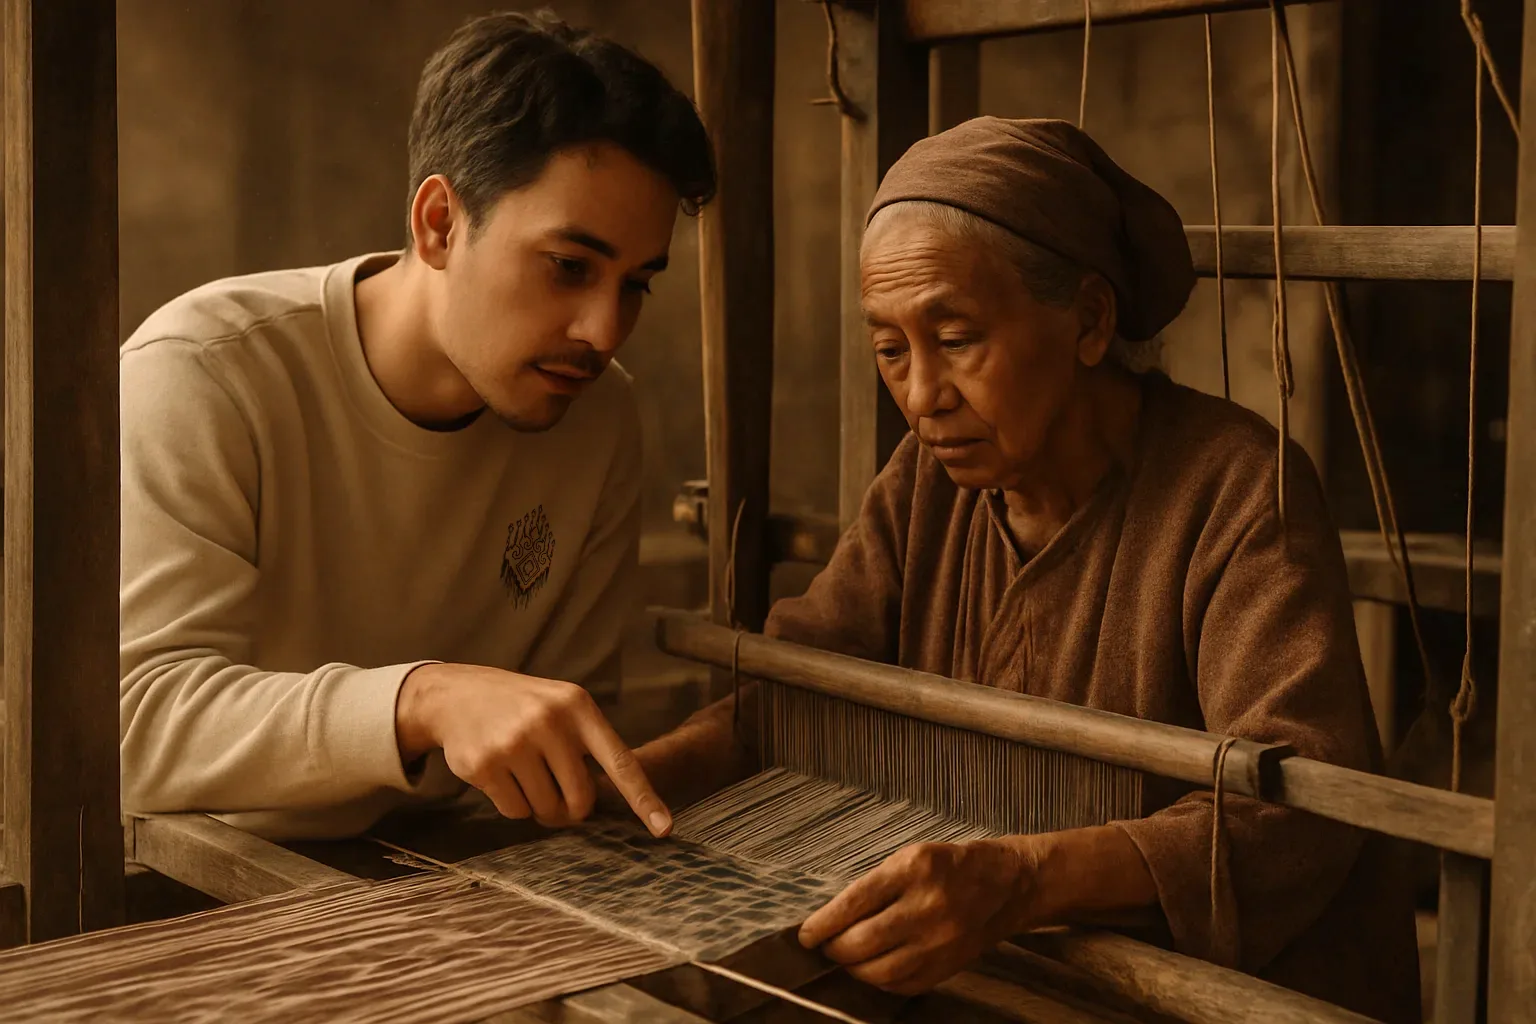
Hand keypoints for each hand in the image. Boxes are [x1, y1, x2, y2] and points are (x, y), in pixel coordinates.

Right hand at [395, 663, 671, 836]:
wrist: (455, 695)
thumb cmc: (521, 707)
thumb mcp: (560, 706)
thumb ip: (585, 746)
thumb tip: (597, 808)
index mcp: (578, 707)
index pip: (620, 762)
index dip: (644, 799)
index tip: (665, 829)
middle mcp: (549, 722)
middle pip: (580, 800)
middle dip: (571, 808)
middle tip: (557, 793)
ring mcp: (515, 743)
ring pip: (545, 810)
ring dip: (540, 807)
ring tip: (525, 774)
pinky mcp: (484, 765)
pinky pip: (515, 811)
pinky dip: (513, 805)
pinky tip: (501, 775)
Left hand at [797, 839, 1037, 994]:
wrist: (1004, 886)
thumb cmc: (947, 866)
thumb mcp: (908, 857)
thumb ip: (873, 887)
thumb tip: (830, 921)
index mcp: (913, 870)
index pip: (855, 902)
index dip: (823, 923)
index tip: (805, 936)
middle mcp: (928, 907)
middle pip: (863, 942)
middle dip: (835, 948)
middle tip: (825, 946)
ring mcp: (940, 941)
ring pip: (880, 971)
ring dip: (854, 968)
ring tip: (847, 957)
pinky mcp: (948, 967)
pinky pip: (902, 985)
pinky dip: (879, 980)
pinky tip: (874, 967)